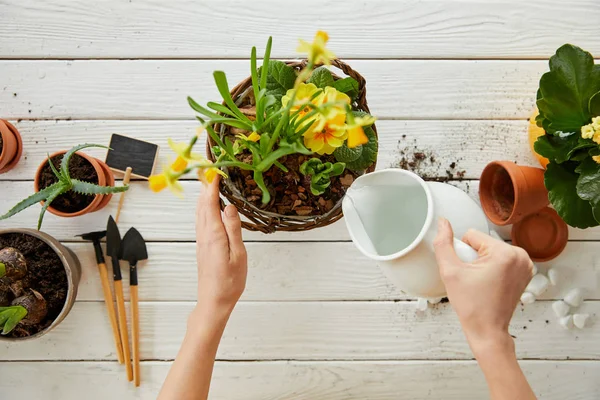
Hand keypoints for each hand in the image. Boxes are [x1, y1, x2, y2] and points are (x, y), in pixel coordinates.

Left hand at [194, 176, 247, 324]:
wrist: (214, 301)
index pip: (211, 202)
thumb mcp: (238, 255)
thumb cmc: (229, 281)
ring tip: (208, 180)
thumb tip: (229, 206)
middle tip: (210, 167)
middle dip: (205, 184)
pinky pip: (201, 219)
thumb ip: (233, 229)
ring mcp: (201, 240)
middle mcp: (204, 234)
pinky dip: (204, 206)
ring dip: (203, 194)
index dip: (212, 184)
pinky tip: (208, 205)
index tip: (215, 168)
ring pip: (200, 211)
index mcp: (214, 234)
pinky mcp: (203, 245)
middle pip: (202, 203)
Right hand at [433, 218, 533, 355]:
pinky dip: (493, 268)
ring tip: (481, 282)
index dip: (463, 253)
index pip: (471, 235)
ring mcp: (526, 264)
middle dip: (474, 258)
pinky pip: (501, 258)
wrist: (487, 330)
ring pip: (491, 250)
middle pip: (483, 242)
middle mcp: (521, 255)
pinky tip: (490, 283)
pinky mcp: (525, 272)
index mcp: (505, 253)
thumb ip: (443, 243)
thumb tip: (443, 222)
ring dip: (482, 262)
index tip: (468, 273)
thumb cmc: (471, 305)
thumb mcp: (450, 271)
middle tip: (473, 280)